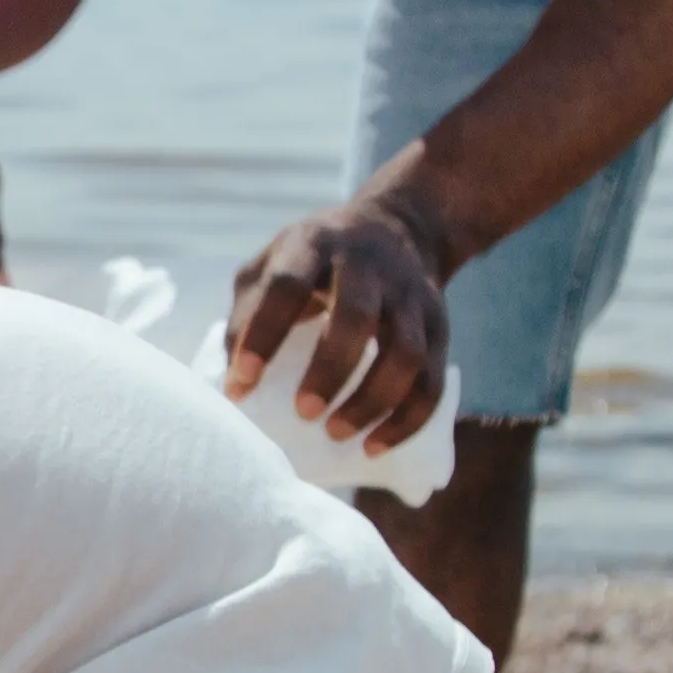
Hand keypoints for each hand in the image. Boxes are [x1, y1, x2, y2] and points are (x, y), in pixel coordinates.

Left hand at [225, 195, 454, 453]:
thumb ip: (246, 313)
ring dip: (372, 401)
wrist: (399, 227)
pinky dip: (406, 420)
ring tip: (336, 433)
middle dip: (330, 369)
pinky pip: (431, 379)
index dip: (263, 335)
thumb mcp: (272, 264)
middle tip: (304, 413)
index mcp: (314, 245)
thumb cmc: (315, 261)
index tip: (242, 383)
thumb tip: (234, 384)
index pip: (286, 286)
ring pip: (405, 352)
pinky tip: (374, 446)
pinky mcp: (438, 326)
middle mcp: (368, 265)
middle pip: (356, 316)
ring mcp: (410, 296)